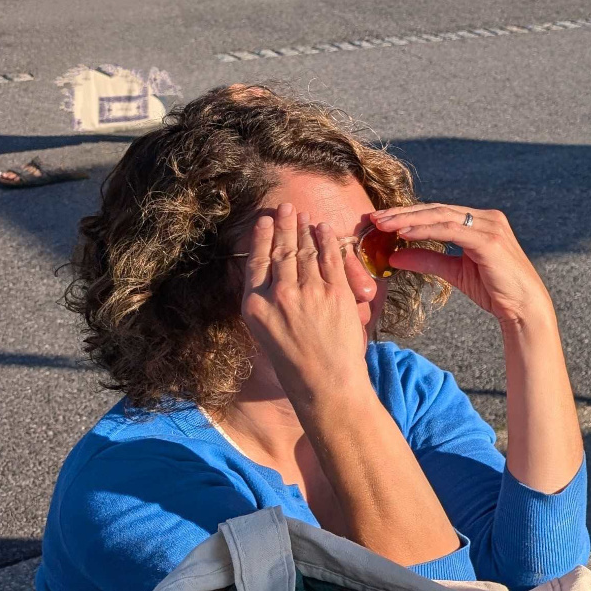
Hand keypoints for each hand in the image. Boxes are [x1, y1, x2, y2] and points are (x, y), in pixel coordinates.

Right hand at [239, 203, 371, 400]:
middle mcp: (279, 296)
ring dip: (304, 230)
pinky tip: (324, 229)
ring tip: (302, 214)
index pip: (257, 262)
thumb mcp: (264, 331)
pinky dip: (327, 241)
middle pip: (281, 252)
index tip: (264, 220)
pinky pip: (331, 260)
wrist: (325, 383)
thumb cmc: (294, 362)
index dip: (262, 237)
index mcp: (255, 306)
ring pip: (305, 252)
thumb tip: (269, 272)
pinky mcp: (335, 294)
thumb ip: (265, 301)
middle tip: (285, 207)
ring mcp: (308, 293)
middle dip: (284, 225)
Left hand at [371, 204, 553, 325]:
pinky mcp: (489, 240)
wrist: (523, 308)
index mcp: (481, 221)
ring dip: (409, 219)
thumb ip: (427, 260)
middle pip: (437, 210)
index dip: (409, 214)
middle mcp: (487, 218)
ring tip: (384, 225)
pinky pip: (450, 230)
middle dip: (404, 213)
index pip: (439, 212)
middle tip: (375, 218)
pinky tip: (404, 234)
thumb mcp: (454, 273)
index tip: (382, 220)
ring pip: (441, 216)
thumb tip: (394, 257)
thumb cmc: (495, 290)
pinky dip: (425, 231)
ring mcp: (490, 226)